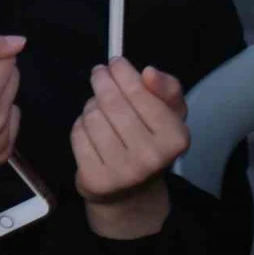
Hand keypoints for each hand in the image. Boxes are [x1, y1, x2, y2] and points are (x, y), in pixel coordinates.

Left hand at [71, 59, 188, 238]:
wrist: (133, 191)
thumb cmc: (152, 142)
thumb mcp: (170, 113)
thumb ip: (167, 88)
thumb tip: (149, 72)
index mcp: (175, 138)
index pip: (140, 92)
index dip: (123, 72)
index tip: (115, 63)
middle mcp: (151, 157)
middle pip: (112, 102)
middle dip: (102, 81)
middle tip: (100, 74)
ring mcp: (122, 172)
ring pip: (92, 116)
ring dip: (92, 106)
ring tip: (100, 110)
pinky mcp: (96, 180)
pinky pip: (78, 134)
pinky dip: (81, 126)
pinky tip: (92, 131)